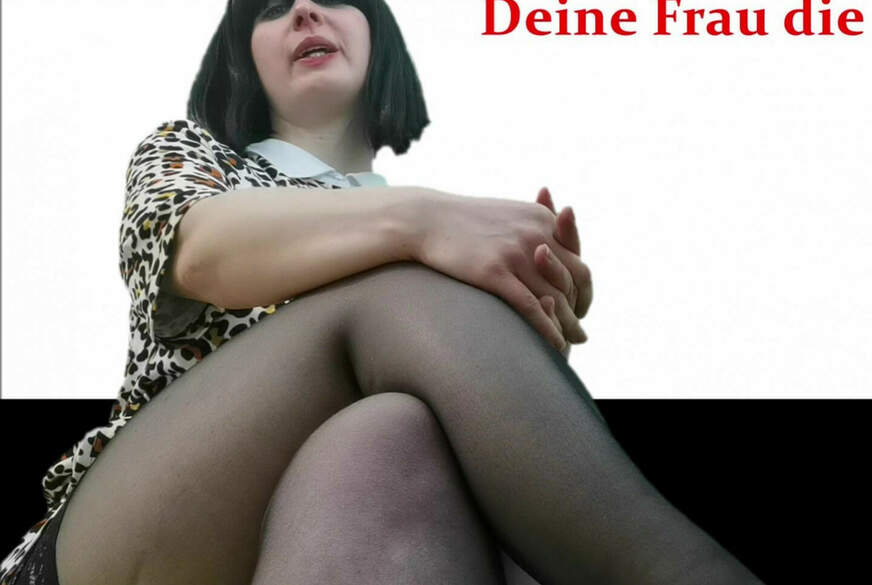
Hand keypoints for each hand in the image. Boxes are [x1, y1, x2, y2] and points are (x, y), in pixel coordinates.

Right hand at [414, 190, 585, 352]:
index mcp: (542, 219)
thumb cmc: (464, 220)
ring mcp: (516, 254)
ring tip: (573, 343)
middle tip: (580, 333)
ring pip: (555, 298)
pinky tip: (555, 345)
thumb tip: (549, 252)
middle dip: (578, 310)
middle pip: (572, 281)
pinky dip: (547, 329)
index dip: (583, 290)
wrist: (427, 218)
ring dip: (568, 325)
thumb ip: (534, 227)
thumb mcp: (508, 214)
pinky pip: (531, 307)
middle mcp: (536, 235)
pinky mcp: (495, 272)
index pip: (577, 262)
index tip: (580, 307)